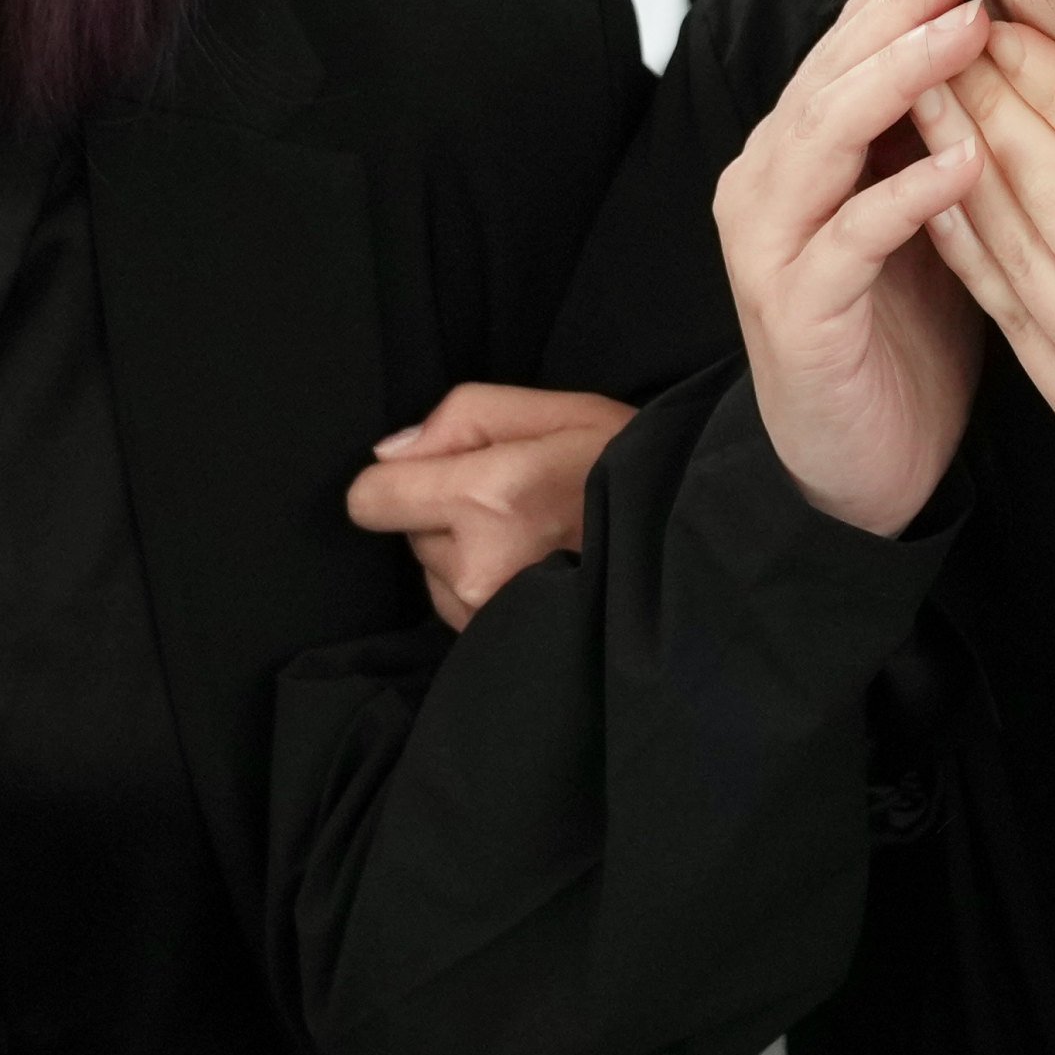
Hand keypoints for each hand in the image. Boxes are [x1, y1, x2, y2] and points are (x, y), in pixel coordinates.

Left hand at [345, 381, 638, 628]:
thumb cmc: (624, 466)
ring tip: (530, 534)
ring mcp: (486, 614)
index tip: (436, 472)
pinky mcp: (495, 643)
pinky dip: (480, 584)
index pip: (372, 499)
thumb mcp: (556, 411)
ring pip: (430, 570)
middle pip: (405, 530)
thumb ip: (460, 416)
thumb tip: (390, 455)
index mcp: (489, 497)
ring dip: (461, 551)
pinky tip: (532, 567)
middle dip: (442, 510)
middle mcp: (478, 566)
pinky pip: (455, 603)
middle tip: (513, 497)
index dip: (395, 479)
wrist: (682, 541)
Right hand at [711, 0, 994, 534]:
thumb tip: (1026, 27)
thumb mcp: (938, 207)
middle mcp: (774, 178)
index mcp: (807, 146)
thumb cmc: (909, 329)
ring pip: (825, 136)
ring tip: (970, 31)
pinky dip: (904, 197)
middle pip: (835, 67)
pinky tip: (964, 163)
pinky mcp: (794, 313)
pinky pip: (846, 242)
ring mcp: (774, 245)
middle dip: (902, 1)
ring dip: (899, 78)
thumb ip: (953, 123)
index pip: (857, 40)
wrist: (865, 465)